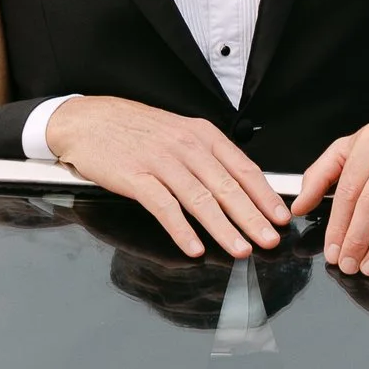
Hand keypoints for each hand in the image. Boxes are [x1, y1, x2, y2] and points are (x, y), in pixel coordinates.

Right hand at [42, 96, 284, 261]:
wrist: (88, 119)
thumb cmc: (133, 128)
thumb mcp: (178, 132)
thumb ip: (206, 156)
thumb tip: (238, 186)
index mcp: (201, 134)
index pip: (243, 167)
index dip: (264, 195)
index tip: (280, 217)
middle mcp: (186, 145)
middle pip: (226, 186)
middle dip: (252, 217)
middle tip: (269, 240)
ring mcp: (161, 161)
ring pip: (200, 198)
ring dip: (223, 228)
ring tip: (241, 249)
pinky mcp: (135, 176)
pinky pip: (164, 206)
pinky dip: (181, 229)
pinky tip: (193, 246)